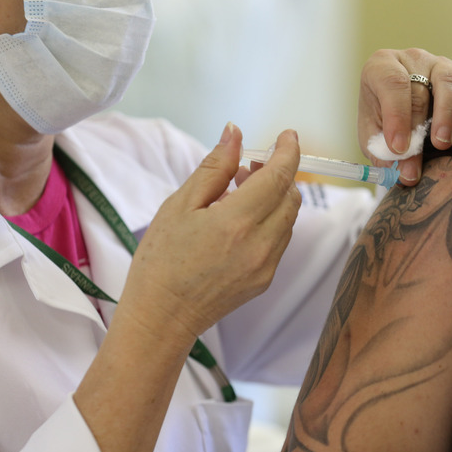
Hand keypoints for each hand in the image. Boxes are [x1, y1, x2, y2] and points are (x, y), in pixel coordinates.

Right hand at [121, 123, 301, 342]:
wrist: (162, 317)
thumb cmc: (161, 261)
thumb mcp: (180, 205)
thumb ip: (214, 167)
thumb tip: (235, 134)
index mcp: (237, 222)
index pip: (279, 176)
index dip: (288, 151)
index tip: (288, 136)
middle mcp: (261, 244)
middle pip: (290, 196)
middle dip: (277, 174)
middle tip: (247, 167)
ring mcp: (267, 265)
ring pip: (287, 218)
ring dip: (273, 198)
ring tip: (237, 192)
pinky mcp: (266, 279)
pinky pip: (279, 240)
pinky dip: (269, 221)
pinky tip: (239, 220)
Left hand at [358, 34, 451, 184]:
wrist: (394, 118)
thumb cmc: (382, 126)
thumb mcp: (373, 137)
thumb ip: (383, 150)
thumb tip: (399, 168)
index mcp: (382, 67)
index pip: (392, 86)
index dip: (396, 117)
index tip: (398, 148)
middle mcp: (412, 59)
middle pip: (420, 92)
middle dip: (417, 134)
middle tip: (412, 170)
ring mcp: (440, 65)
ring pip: (449, 84)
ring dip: (446, 116)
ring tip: (442, 143)